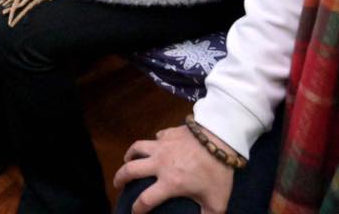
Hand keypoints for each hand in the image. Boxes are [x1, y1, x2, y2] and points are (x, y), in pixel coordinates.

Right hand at [112, 124, 234, 213]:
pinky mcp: (169, 133)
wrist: (221, 138)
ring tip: (127, 159)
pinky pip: (156, 136)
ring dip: (129, 155)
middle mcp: (160, 164)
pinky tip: (156, 144)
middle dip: (120, 178)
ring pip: (137, 148)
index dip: (137, 209)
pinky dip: (153, 142)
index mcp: (169, 183)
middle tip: (117, 184)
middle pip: (131, 170)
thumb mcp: (216, 201)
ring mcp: (162, 146)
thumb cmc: (217, 171)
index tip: (134, 213)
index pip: (145, 200)